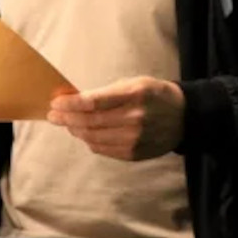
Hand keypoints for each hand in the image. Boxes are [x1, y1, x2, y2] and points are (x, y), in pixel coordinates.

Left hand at [47, 77, 184, 160]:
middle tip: (53, 115)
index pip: (92, 102)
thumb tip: (75, 100)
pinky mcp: (134, 154)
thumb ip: (105, 93)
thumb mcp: (133, 83)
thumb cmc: (153, 94)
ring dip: (75, 131)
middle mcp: (134, 119)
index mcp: (133, 96)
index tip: (56, 103)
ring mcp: (134, 139)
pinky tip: (84, 134)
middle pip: (89, 122)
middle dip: (66, 118)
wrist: (184, 117)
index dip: (70, 104)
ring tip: (67, 124)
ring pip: (93, 138)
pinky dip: (89, 141)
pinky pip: (103, 149)